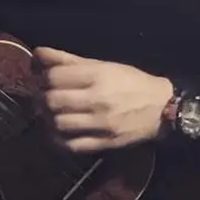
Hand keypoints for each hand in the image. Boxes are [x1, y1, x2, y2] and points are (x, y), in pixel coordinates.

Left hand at [34, 47, 172, 153]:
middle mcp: (98, 100)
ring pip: (58, 124)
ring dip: (46, 119)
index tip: (42, 78)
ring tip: (47, 113)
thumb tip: (38, 53)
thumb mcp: (102, 65)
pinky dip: (57, 140)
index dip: (42, 77)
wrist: (162, 108)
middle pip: (53, 101)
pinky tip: (56, 132)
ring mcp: (100, 124)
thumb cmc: (130, 82)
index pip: (55, 77)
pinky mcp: (104, 144)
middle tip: (40, 97)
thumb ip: (68, 60)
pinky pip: (71, 146)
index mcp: (97, 76)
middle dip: (40, 98)